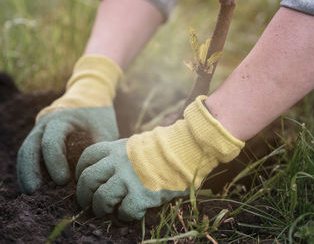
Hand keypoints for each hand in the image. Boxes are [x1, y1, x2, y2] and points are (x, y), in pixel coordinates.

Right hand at [17, 56, 121, 193]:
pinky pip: (30, 153)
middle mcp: (45, 123)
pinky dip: (30, 167)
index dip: (54, 162)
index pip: (52, 141)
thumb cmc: (99, 117)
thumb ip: (98, 149)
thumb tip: (94, 174)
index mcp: (62, 118)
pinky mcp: (39, 138)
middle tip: (34, 191)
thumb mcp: (104, 130)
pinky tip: (35, 185)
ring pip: (26, 151)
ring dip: (26, 171)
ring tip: (30, 191)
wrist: (89, 99)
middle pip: (30, 147)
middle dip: (30, 170)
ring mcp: (39, 129)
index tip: (63, 181)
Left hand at [75, 96, 243, 220]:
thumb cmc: (165, 149)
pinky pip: (124, 212)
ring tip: (107, 212)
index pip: (87, 157)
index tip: (84, 180)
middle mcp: (117, 162)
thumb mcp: (138, 144)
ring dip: (100, 208)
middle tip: (88, 203)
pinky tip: (132, 213)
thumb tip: (109, 171)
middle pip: (88, 180)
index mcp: (116, 147)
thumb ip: (121, 154)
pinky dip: (125, 216)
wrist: (186, 151)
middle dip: (83, 195)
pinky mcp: (141, 195)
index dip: (80, 171)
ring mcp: (128, 179)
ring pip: (101, 199)